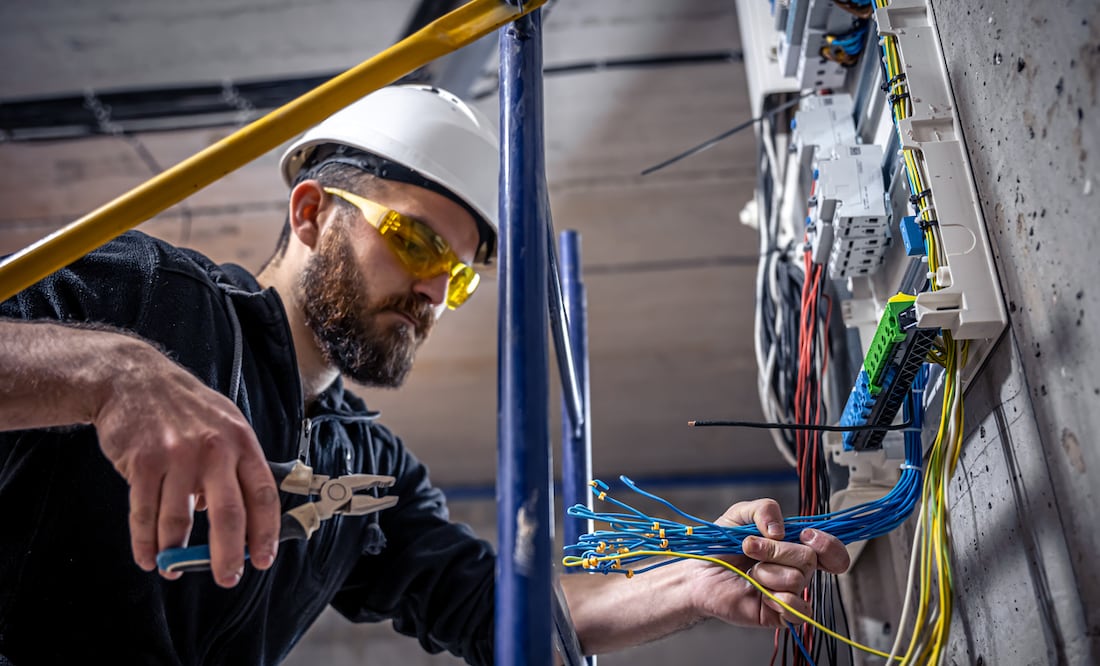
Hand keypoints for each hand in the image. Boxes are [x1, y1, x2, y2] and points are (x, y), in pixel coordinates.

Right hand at [94, 339, 280, 586]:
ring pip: (180, 521)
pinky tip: (149, 557)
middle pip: (228, 514)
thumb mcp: (224, 424)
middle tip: (228, 578)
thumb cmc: (184, 406)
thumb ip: (235, 466)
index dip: (266, 532)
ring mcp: (178, 456)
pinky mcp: (143, 462)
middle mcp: (214, 450)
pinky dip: (145, 542)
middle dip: (228, 554)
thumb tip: (239, 517)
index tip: (263, 559)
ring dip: (177, 553)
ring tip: (174, 570)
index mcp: (241, 442)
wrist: (133, 378)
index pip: (263, 494)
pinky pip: (145, 513)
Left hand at [689, 499, 849, 626]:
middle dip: (775, 550)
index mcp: (793, 545)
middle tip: (749, 548)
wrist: (697, 573)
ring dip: (767, 572)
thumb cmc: (719, 546)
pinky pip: (798, 610)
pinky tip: (761, 593)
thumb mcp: (740, 514)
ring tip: (750, 573)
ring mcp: (789, 592)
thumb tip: (781, 530)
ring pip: (797, 579)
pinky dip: (779, 598)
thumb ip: (764, 509)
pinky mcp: (780, 614)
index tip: (805, 535)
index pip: (831, 550)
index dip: (827, 544)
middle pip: (809, 558)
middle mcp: (796, 569)